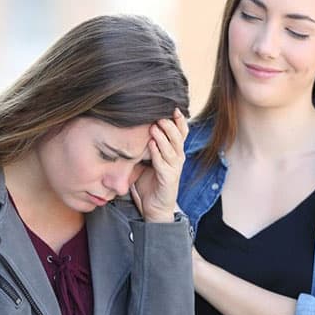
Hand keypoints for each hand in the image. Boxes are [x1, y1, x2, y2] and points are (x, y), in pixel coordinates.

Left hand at [130, 108, 188, 222]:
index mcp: (175, 152)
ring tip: (155, 127)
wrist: (155, 207)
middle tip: (161, 115)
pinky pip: (163, 164)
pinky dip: (157, 154)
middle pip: (178, 138)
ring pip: (172, 149)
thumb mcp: (148, 160)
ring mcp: (174, 169)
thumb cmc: (150, 182)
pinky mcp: (168, 179)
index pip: (181, 132)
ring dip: (163, 137)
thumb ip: (146, 145)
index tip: (173, 107)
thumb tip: (133, 126)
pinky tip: (151, 145)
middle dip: (170, 125)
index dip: (179, 120)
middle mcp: (177, 158)